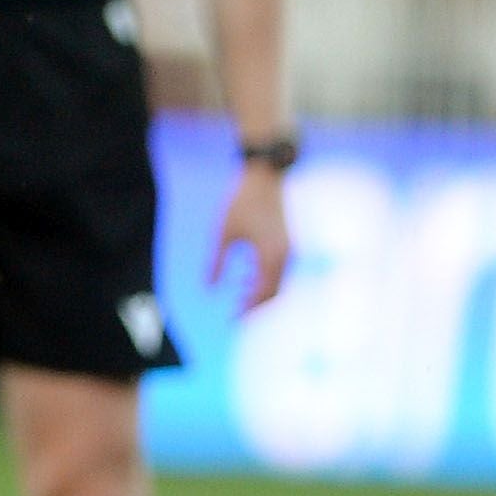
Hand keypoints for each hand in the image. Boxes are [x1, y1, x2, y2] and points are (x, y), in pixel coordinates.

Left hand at [212, 160, 289, 312]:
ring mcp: (288, 248)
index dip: (249, 310)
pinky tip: (245, 276)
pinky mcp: (286, 241)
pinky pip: (278, 268)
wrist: (265, 175)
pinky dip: (263, 277)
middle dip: (255, 305)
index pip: (263, 293)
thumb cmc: (241, 202)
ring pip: (277, 280)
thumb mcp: (223, 233)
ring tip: (237, 296)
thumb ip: (215, 262)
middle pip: (274, 291)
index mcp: (271, 255)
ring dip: (259, 291)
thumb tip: (208, 288)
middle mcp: (284, 254)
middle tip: (235, 314)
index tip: (233, 319)